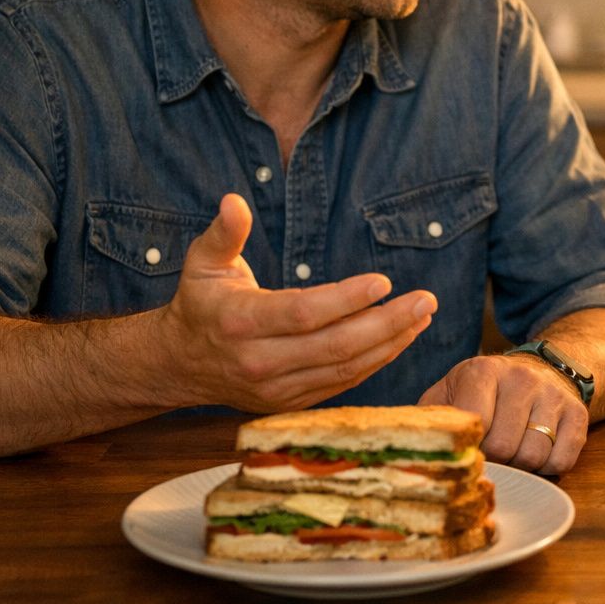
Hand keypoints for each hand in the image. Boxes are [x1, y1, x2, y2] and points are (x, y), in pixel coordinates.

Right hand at [155, 194, 435, 412]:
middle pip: (334, 346)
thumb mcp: (203, 262)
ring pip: (345, 369)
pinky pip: (342, 384)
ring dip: (390, 343)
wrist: (179, 365)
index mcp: (238, 322)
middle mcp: (259, 362)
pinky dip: (376, 362)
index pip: (302, 313)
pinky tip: (400, 338)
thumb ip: (224, 232)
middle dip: (386, 323)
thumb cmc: (201, 303)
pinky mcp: (291, 402)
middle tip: (425, 300)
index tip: (384, 281)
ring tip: (422, 317)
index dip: (346, 299)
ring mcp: (276, 389)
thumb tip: (234, 201)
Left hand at [419, 354, 588, 475]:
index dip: (470, 446)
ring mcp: (552, 394)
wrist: (541, 370)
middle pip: (505, 447)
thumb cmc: (484, 391)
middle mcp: (521, 378)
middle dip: (496, 460)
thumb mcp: (451, 391)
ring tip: (513, 451)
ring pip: (534, 456)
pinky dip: (548, 467)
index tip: (468, 447)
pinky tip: (537, 451)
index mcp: (482, 371)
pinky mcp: (577, 412)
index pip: (475, 424)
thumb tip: (408, 447)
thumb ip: (431, 416)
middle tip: (492, 453)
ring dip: (521, 466)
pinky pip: (563, 460)